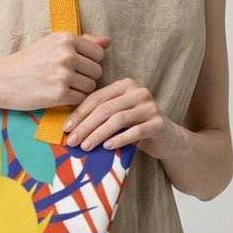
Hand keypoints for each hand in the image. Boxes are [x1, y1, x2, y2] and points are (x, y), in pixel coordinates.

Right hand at [0, 33, 110, 109]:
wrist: (1, 79)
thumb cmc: (29, 61)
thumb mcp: (53, 44)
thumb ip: (84, 42)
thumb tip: (108, 42)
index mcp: (66, 39)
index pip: (98, 54)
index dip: (89, 62)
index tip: (74, 66)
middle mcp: (66, 54)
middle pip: (97, 71)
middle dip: (86, 77)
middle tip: (67, 79)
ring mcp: (63, 74)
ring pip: (91, 86)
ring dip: (81, 90)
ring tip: (63, 87)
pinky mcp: (59, 94)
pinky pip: (81, 99)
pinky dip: (73, 100)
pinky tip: (59, 96)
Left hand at [64, 78, 182, 158]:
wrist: (167, 138)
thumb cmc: (134, 127)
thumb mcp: (117, 116)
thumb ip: (100, 114)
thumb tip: (70, 127)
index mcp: (125, 85)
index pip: (96, 97)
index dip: (79, 113)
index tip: (66, 128)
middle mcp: (138, 92)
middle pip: (106, 109)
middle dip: (86, 126)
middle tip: (72, 141)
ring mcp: (150, 107)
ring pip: (118, 119)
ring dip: (99, 134)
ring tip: (86, 146)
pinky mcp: (158, 124)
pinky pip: (135, 132)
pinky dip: (119, 140)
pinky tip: (107, 148)